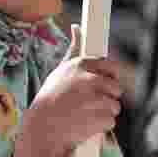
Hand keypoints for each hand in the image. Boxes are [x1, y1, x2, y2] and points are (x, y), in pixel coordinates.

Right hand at [13, 26, 124, 156]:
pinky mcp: (100, 117)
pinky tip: (85, 126)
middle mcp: (89, 79)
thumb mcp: (60, 70)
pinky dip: (101, 127)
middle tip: (89, 104)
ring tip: (84, 115)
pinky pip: (111, 122)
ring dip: (103, 113)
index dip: (107, 78)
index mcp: (81, 64)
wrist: (41, 129)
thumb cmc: (51, 98)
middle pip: (116, 87)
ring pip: (115, 106)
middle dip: (107, 97)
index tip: (99, 86)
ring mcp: (96, 99)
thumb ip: (74, 48)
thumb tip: (78, 27)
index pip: (111, 67)